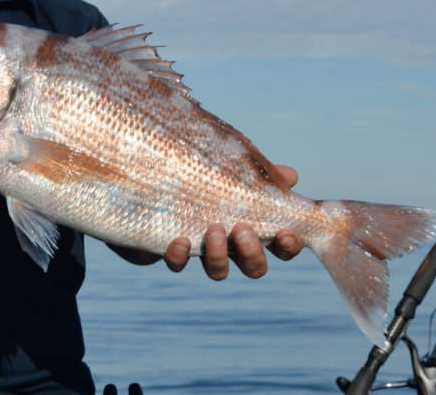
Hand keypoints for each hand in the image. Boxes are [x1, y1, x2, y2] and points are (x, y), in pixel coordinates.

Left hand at [109, 165, 304, 278]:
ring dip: (220, 255)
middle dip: (252, 254)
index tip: (286, 233)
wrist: (143, 169)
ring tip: (213, 229)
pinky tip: (178, 240)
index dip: (288, 245)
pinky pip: (175, 264)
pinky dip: (179, 256)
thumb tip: (291, 176)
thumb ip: (257, 171)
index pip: (279, 245)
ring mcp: (198, 249)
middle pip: (254, 267)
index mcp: (248, 221)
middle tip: (242, 229)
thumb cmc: (197, 167)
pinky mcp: (167, 249)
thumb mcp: (229, 163)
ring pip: (218, 271)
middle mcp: (227, 242)